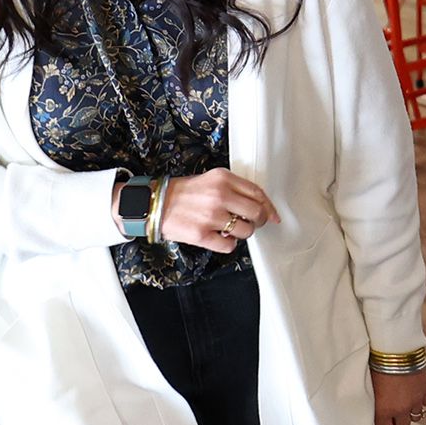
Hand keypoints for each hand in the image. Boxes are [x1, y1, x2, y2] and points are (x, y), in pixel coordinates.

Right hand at [157, 169, 276, 253]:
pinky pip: (229, 246)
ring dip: (241, 233)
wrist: (153, 204)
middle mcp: (219, 196)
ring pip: (246, 231)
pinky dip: (228, 244)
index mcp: (223, 178)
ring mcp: (211, 216)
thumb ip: (234, 189)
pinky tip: (219, 237)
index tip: (272, 215)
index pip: (257, 193)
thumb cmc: (183, 193)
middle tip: (251, 223)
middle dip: (258, 221)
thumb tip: (260, 206)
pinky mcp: (202, 235)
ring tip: (229, 229)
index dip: (269, 207)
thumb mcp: (211, 180)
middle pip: (257, 213)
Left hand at [372, 367, 425, 424]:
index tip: (381, 420)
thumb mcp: (369, 386)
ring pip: (416, 415)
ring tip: (403, 400)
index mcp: (384, 410)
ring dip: (410, 410)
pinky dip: (419, 400)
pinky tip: (412, 392)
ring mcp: (415, 399)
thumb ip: (374, 402)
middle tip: (392, 409)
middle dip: (397, 419)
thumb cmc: (376, 364)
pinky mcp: (425, 388)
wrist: (394, 347)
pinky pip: (424, 402)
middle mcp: (401, 408)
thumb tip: (374, 409)